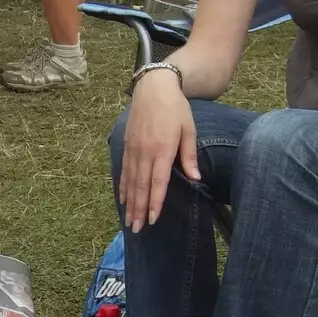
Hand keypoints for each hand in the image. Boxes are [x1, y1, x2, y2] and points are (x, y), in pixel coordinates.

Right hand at [119, 70, 198, 232]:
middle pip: (141, 186)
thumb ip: (189, 155)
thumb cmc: (176, 109)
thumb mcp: (189, 129)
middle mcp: (145, 152)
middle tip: (136, 229)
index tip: (152, 219)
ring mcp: (133, 149)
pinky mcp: (127, 145)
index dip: (155, 202)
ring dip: (129, 203)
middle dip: (138, 209)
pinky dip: (123, 187)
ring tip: (128, 221)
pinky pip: (124, 170)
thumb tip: (195, 179)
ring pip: (130, 181)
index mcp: (163, 149)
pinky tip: (123, 199)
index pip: (158, 181)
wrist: (153, 88)